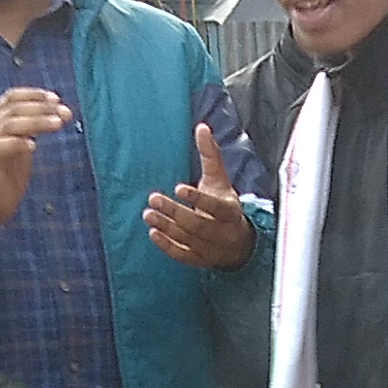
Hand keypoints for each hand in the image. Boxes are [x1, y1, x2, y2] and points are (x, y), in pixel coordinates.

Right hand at [0, 87, 72, 242]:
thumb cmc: (7, 175)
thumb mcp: (22, 146)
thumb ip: (32, 129)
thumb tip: (58, 112)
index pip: (11, 98)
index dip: (34, 95)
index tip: (56, 99)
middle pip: (13, 108)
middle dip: (42, 108)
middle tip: (64, 112)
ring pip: (9, 124)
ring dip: (37, 121)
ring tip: (58, 124)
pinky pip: (0, 146)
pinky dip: (19, 143)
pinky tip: (35, 145)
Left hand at [142, 121, 252, 268]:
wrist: (238, 244)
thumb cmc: (225, 206)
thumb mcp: (220, 181)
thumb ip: (211, 155)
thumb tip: (202, 127)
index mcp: (230, 212)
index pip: (215, 206)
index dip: (197, 199)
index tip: (178, 188)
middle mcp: (222, 233)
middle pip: (197, 224)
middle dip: (175, 212)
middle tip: (153, 198)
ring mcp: (210, 249)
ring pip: (188, 239)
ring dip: (167, 227)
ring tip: (148, 214)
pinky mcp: (199, 261)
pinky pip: (183, 256)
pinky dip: (167, 246)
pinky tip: (153, 233)